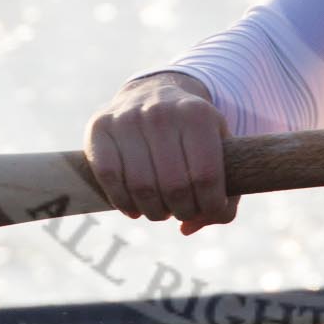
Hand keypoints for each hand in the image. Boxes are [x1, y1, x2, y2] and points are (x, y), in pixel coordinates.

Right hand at [85, 73, 239, 234]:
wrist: (152, 94)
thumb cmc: (191, 136)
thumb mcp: (220, 151)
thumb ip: (225, 196)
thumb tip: (187, 229)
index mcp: (197, 114)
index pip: (206, 176)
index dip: (210, 205)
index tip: (209, 209)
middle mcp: (161, 111)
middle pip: (174, 186)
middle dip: (182, 210)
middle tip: (182, 211)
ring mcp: (127, 117)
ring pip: (141, 187)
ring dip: (153, 211)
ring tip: (160, 210)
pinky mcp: (99, 126)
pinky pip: (109, 178)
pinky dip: (124, 203)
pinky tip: (135, 207)